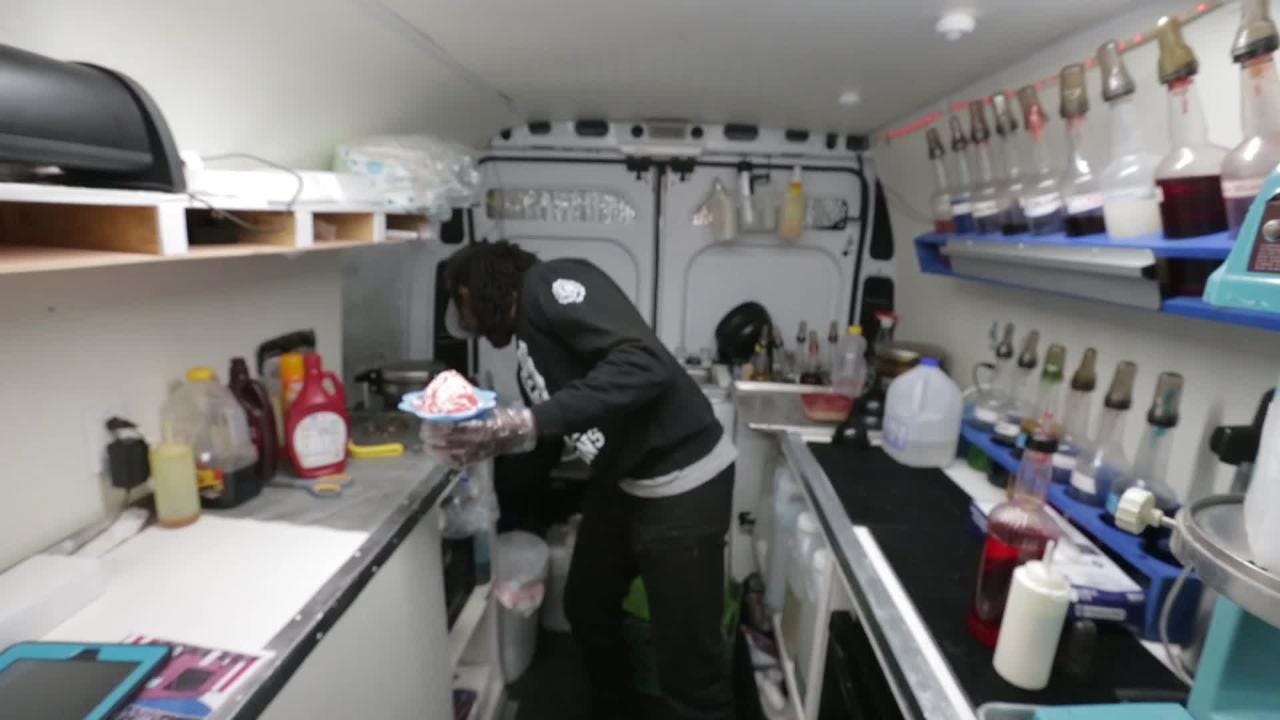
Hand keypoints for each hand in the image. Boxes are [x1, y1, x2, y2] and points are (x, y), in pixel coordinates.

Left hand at [422, 406, 536, 467]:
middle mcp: (476, 442)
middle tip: (423, 431)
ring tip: (427, 443)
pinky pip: (455, 463)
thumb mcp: (484, 406)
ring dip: (434, 449)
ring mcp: (475, 453)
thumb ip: (466, 405)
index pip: (452, 428)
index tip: (428, 420)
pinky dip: (443, 459)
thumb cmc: (500, 415)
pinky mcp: (475, 460)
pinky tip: (436, 453)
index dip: (436, 426)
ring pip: (448, 455)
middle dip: (431, 438)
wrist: (516, 431)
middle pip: (446, 442)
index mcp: (479, 426)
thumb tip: (445, 399)